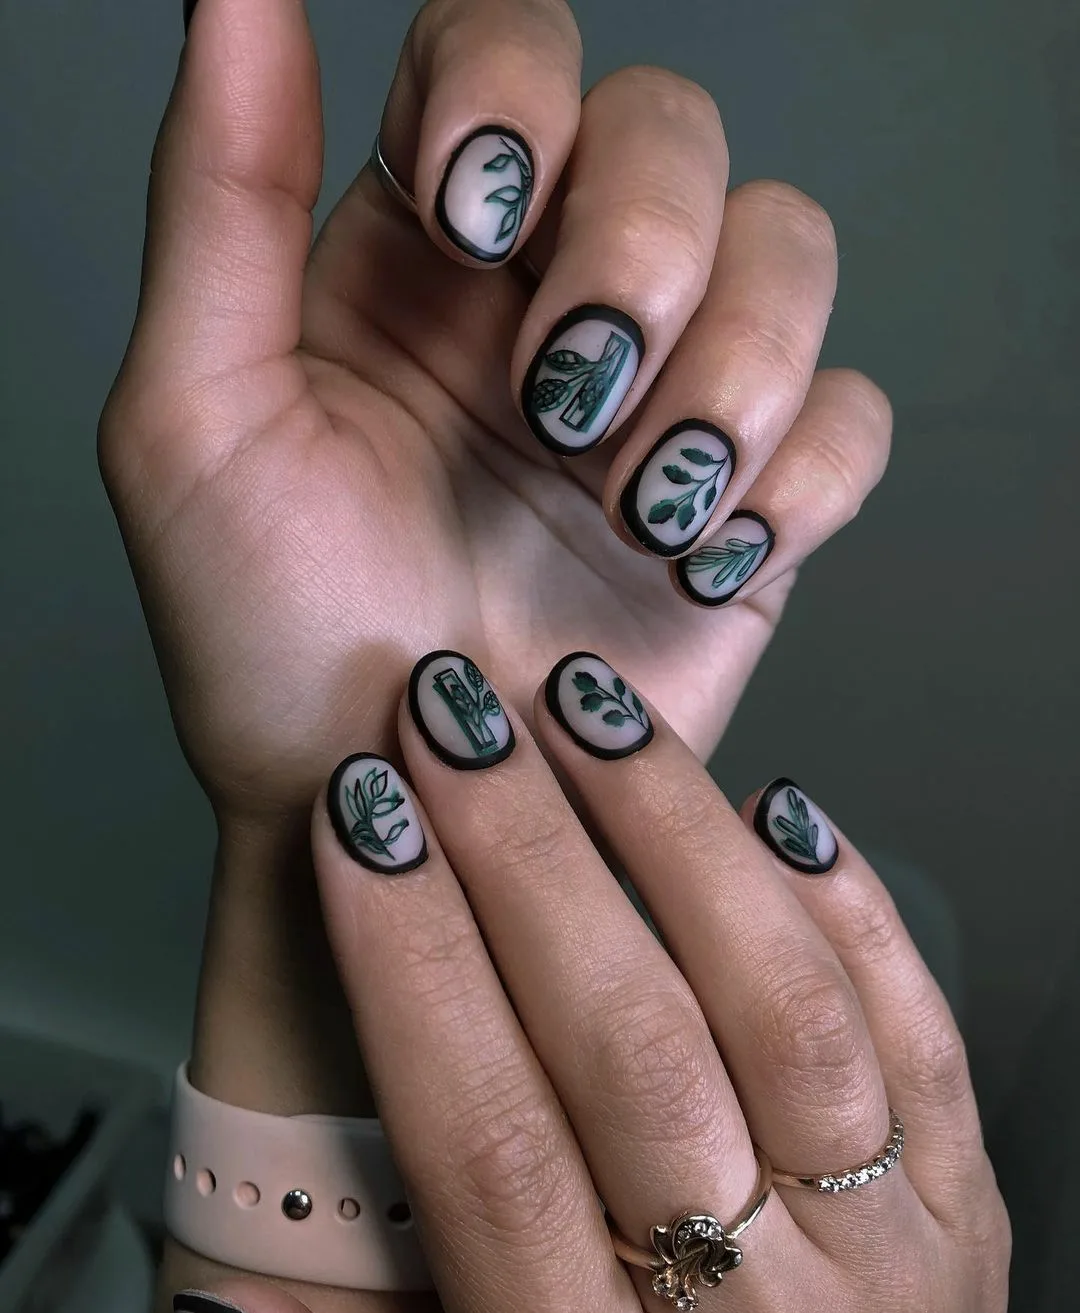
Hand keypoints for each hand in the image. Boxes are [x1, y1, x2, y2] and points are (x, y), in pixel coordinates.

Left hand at [99, 0, 889, 823]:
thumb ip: (216, 199)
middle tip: (565, 396)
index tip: (482, 219)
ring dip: (732, 367)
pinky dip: (799, 476)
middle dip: (640, 250)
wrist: (400, 821)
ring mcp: (664, 399)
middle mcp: (552, 300)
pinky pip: (851, 416)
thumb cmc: (273, 646)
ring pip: (788, 250)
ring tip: (636, 503)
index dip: (519, 91)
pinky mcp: (751, 503)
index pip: (507, 50)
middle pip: (673, 131)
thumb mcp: (195, 423)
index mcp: (419, 256)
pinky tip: (701, 555)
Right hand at [176, 649, 1008, 1312]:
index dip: (411, 958)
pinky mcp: (973, 1206)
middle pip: (629, 1043)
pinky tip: (769, 805)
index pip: (483, 1139)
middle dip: (526, 855)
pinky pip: (920, 1028)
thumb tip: (233, 1305)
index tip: (362, 821)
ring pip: (780, 1004)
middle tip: (457, 721)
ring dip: (673, 833)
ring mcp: (889, 1254)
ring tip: (592, 713)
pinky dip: (844, 900)